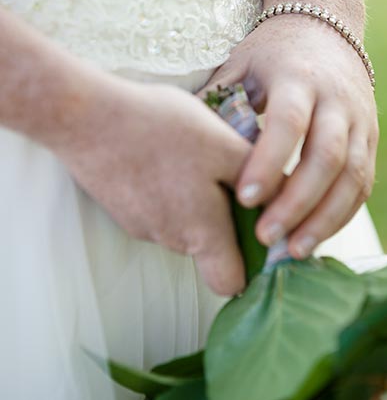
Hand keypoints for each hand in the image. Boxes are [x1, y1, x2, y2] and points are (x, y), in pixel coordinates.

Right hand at [53, 76, 250, 295]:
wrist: (86, 116)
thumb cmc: (162, 129)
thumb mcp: (227, 147)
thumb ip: (263, 180)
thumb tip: (289, 201)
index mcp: (201, 233)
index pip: (231, 283)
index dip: (253, 267)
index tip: (267, 234)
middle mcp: (170, 239)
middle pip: (212, 250)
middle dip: (230, 221)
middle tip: (236, 178)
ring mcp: (141, 226)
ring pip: (186, 226)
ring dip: (200, 202)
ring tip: (201, 159)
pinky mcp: (123, 208)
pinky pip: (161, 209)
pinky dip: (173, 191)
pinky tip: (172, 156)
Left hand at [202, 15, 377, 258]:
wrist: (327, 28)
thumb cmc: (272, 54)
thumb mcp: (240, 64)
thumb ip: (217, 103)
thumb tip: (180, 147)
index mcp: (299, 78)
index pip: (289, 123)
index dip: (269, 162)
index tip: (244, 198)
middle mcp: (337, 100)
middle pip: (328, 156)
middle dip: (298, 202)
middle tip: (266, 237)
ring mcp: (361, 120)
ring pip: (353, 176)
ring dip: (325, 218)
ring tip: (294, 251)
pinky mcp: (372, 138)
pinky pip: (364, 184)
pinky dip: (342, 215)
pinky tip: (315, 238)